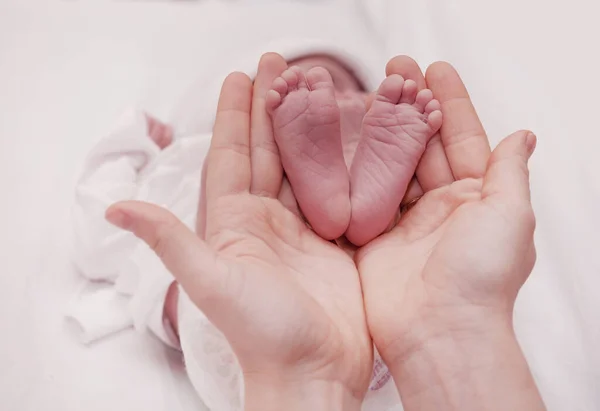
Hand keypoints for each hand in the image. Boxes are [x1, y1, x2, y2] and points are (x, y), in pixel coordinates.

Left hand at [106, 54, 371, 410]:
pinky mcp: (339, 240)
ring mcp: (306, 229)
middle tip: (282, 66)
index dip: (236, 115)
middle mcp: (268, 221)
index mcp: (236, 223)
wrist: (313, 373)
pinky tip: (354, 138)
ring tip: (318, 88)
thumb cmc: (263, 336)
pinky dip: (347, 163)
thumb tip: (116, 207)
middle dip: (274, 107)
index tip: (242, 77)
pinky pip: (342, 191)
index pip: (233, 155)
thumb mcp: (212, 282)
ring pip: (306, 165)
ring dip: (310, 127)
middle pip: (269, 151)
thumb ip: (170, 240)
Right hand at [358, 57, 543, 409]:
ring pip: (390, 164)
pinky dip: (354, 167)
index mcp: (476, 197)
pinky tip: (345, 138)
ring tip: (369, 92)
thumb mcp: (510, 215)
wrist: (440, 330)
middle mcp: (440, 206)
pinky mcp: (373, 238)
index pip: (463, 138)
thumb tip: (523, 136)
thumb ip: (510, 172)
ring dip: (382, 129)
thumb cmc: (482, 276)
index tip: (434, 69)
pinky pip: (363, 194)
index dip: (450, 102)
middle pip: (422, 144)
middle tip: (394, 69)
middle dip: (410, 105)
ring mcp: (405, 221)